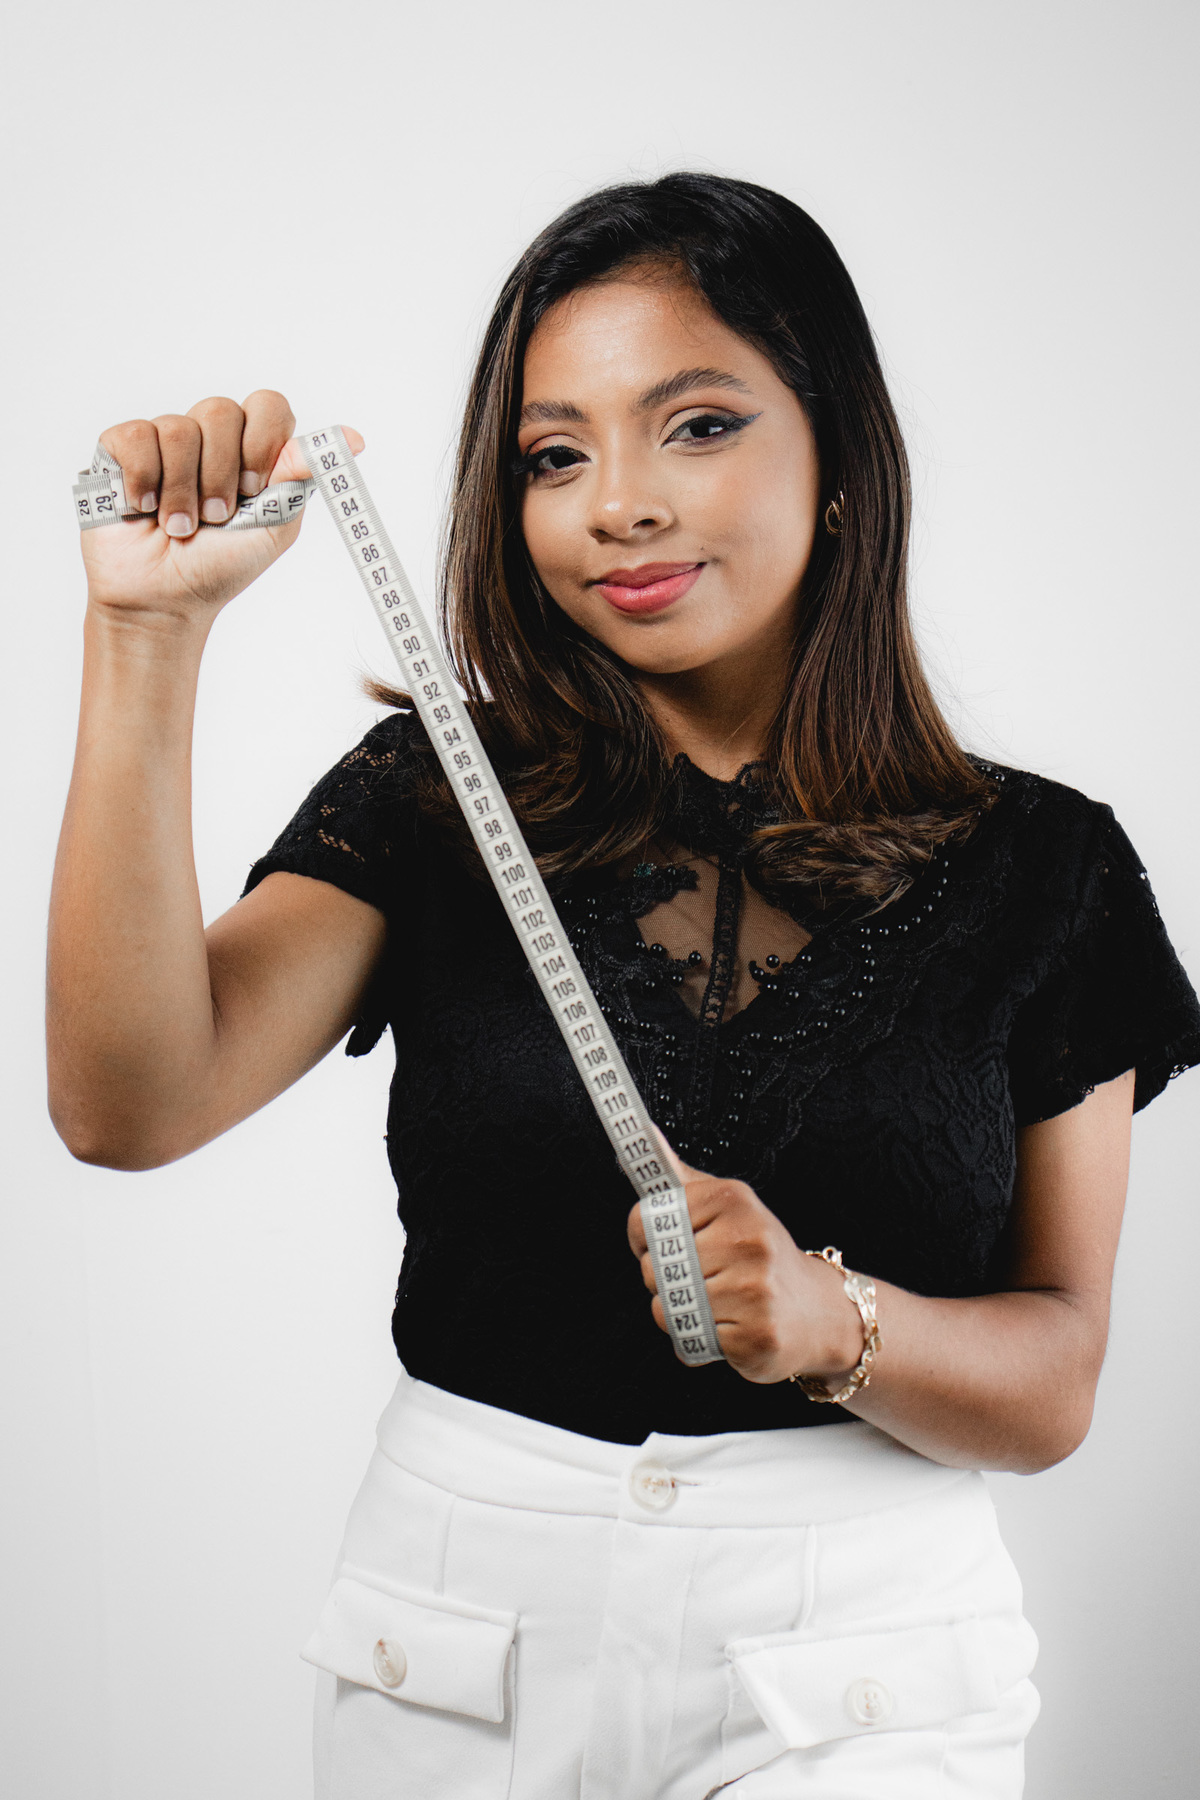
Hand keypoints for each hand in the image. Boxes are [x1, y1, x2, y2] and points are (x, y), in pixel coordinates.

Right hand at [80, 390, 363, 626]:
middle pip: (221, 410)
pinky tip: (143, 509)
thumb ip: (299, 476)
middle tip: (216, 516)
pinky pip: (137, 436)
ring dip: (182, 490)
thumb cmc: (222, 566)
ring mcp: (165, 439)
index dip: (262, 439)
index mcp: (252, 450)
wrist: (165, 600)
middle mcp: (211, 438)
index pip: (268, 405)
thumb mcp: (276, 525)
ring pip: (179, 428)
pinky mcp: (123, 448)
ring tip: (179, 526)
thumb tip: (354, 439)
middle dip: (221, 473)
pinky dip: (144, 480)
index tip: (254, 487)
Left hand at [628, 1164, 863, 1384]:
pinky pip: (690, 1340)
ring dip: (681, 1313)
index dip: (644, 1239)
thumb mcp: (728, 1207)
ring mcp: (755, 1290)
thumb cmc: (760, 1255)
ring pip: (667, 1307)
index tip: (666, 1245)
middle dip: (664, 1280)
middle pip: (654, 1267)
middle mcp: (749, 1240)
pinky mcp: (756, 1336)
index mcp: (734, 1199)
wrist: (819, 1311)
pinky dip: (701, 1339)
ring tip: (717, 1304)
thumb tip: (644, 1133)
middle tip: (701, 1279)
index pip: (647, 1219)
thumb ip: (683, 1180)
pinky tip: (732, 1326)